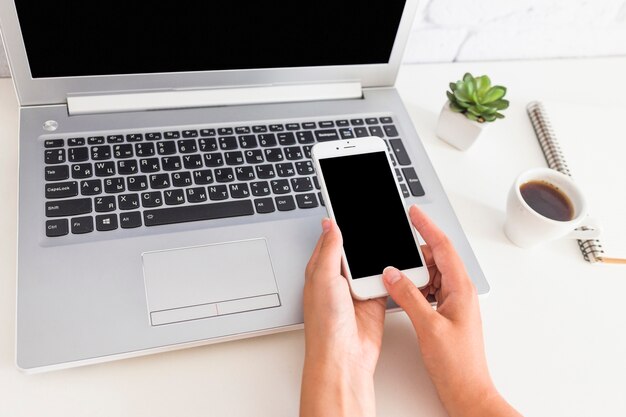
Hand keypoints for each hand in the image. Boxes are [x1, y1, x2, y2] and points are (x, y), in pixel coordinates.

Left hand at [300, 218, 385, 416]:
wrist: (344, 358)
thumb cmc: (326, 326)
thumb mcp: (323, 278)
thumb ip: (329, 249)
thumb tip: (330, 223)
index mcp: (320, 270)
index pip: (331, 238)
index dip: (341, 222)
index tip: (350, 205)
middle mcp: (337, 279)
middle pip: (354, 248)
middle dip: (364, 236)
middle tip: (376, 217)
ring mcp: (356, 289)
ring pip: (371, 262)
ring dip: (378, 254)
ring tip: (389, 236)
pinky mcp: (374, 299)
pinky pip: (385, 279)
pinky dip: (391, 272)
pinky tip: (395, 262)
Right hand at [382, 205, 520, 416]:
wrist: (467, 391)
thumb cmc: (458, 364)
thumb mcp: (428, 326)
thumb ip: (409, 296)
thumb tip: (393, 273)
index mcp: (461, 289)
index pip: (443, 247)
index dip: (427, 227)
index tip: (414, 213)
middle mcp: (459, 292)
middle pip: (435, 259)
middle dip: (414, 253)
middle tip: (395, 251)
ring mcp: (453, 303)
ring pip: (430, 275)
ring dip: (413, 273)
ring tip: (395, 275)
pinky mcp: (445, 313)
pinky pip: (428, 290)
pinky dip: (414, 287)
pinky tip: (402, 293)